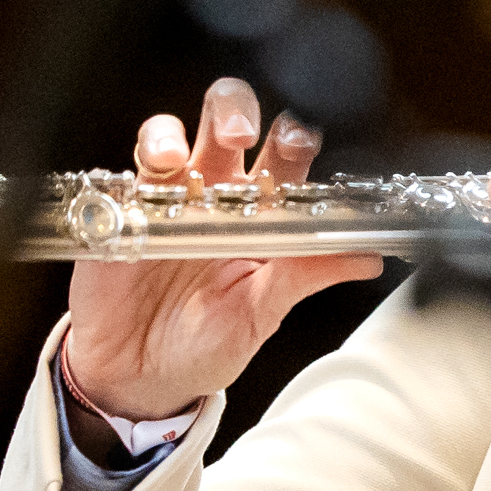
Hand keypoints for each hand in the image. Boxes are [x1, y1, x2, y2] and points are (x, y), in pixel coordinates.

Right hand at [63, 78, 383, 419]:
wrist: (142, 378)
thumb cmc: (206, 344)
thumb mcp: (262, 313)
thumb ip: (308, 275)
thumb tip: (369, 257)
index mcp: (260, 215)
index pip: (284, 160)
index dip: (294, 140)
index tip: (300, 142)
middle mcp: (215, 196)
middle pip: (228, 124)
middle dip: (234, 112)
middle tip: (239, 135)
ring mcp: (166, 199)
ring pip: (170, 134)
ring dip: (172, 132)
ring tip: (176, 156)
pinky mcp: (121, 212)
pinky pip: (124, 172)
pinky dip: (134, 166)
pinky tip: (146, 181)